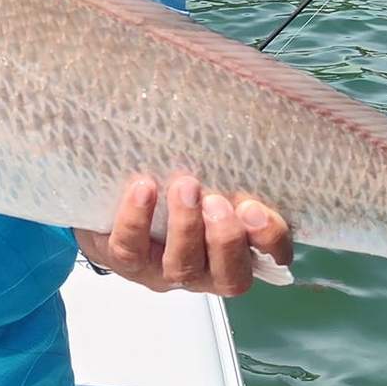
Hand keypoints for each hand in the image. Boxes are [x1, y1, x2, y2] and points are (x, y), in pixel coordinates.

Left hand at [76, 175, 292, 296]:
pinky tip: (143, 188)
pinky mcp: (125, 263)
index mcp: (237, 247)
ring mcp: (164, 271)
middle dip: (226, 238)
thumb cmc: (174, 183)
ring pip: (182, 266)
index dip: (271, 238)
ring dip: (185, 227)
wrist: (113, 203)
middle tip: (216, 200)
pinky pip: (129, 250)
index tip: (256, 207)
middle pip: (229, 275)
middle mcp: (206, 269)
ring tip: (184, 186)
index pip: (272, 256)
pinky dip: (136, 220)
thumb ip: (230, 162)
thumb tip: (241, 110)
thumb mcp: (210, 173)